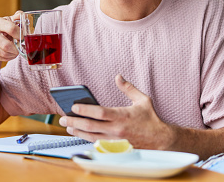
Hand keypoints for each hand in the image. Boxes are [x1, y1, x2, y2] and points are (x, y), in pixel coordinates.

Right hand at [0, 11, 21, 61]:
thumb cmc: (5, 29)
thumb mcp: (11, 21)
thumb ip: (19, 17)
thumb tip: (23, 15)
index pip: (12, 29)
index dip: (20, 36)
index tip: (23, 39)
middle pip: (6, 45)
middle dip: (16, 49)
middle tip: (20, 49)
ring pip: (3, 53)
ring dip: (12, 55)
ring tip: (16, 52)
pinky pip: (0, 58)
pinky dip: (7, 58)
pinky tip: (10, 55)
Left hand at [59, 74, 173, 149]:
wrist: (160, 140)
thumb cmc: (150, 118)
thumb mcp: (142, 100)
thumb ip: (128, 88)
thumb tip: (118, 76)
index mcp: (122, 116)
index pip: (99, 112)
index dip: (84, 109)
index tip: (73, 106)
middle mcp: (116, 130)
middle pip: (90, 126)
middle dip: (74, 122)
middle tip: (63, 118)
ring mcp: (115, 141)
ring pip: (91, 137)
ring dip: (77, 132)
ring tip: (68, 126)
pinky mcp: (115, 148)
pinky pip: (97, 143)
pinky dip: (86, 138)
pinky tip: (79, 134)